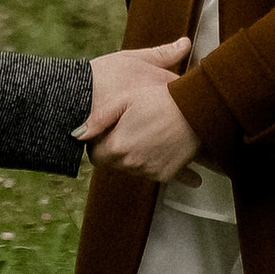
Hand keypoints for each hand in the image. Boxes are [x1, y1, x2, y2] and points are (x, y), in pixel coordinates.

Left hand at [77, 40, 203, 184]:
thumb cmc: (161, 98)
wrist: (197, 109)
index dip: (100, 141)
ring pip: (131, 168)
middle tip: (131, 127)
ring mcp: (150, 171)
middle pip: (114, 162)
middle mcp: (132, 164)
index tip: (111, 129)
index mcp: (118, 146)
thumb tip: (77, 134)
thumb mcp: (126, 99)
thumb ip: (98, 119)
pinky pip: (152, 172)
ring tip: (147, 132)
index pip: (96, 155)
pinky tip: (159, 146)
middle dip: (117, 148)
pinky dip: (152, 161)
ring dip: (134, 154)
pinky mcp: (167, 175)